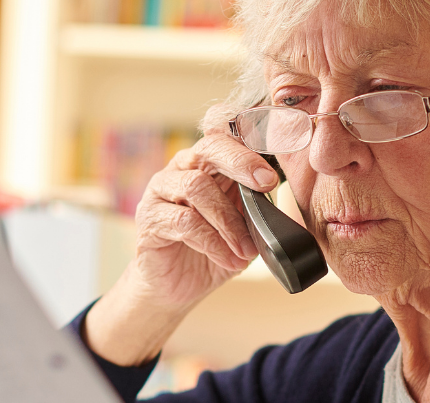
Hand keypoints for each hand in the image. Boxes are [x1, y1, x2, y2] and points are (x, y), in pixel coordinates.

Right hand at [131, 132, 275, 305]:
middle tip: (265, 184)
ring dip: (228, 220)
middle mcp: (180, 170)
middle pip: (208, 149)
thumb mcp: (242, 228)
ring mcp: (159, 191)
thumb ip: (256, 209)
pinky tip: (229, 259)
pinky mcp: (148, 219)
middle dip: (240, 163)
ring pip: (195, 186)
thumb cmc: (212, 251)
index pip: (226, 140)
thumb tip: (281, 200)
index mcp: (206, 164)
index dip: (250, 151)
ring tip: (246, 250)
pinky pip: (183, 221)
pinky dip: (212, 242)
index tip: (272, 176)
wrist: (176, 288)